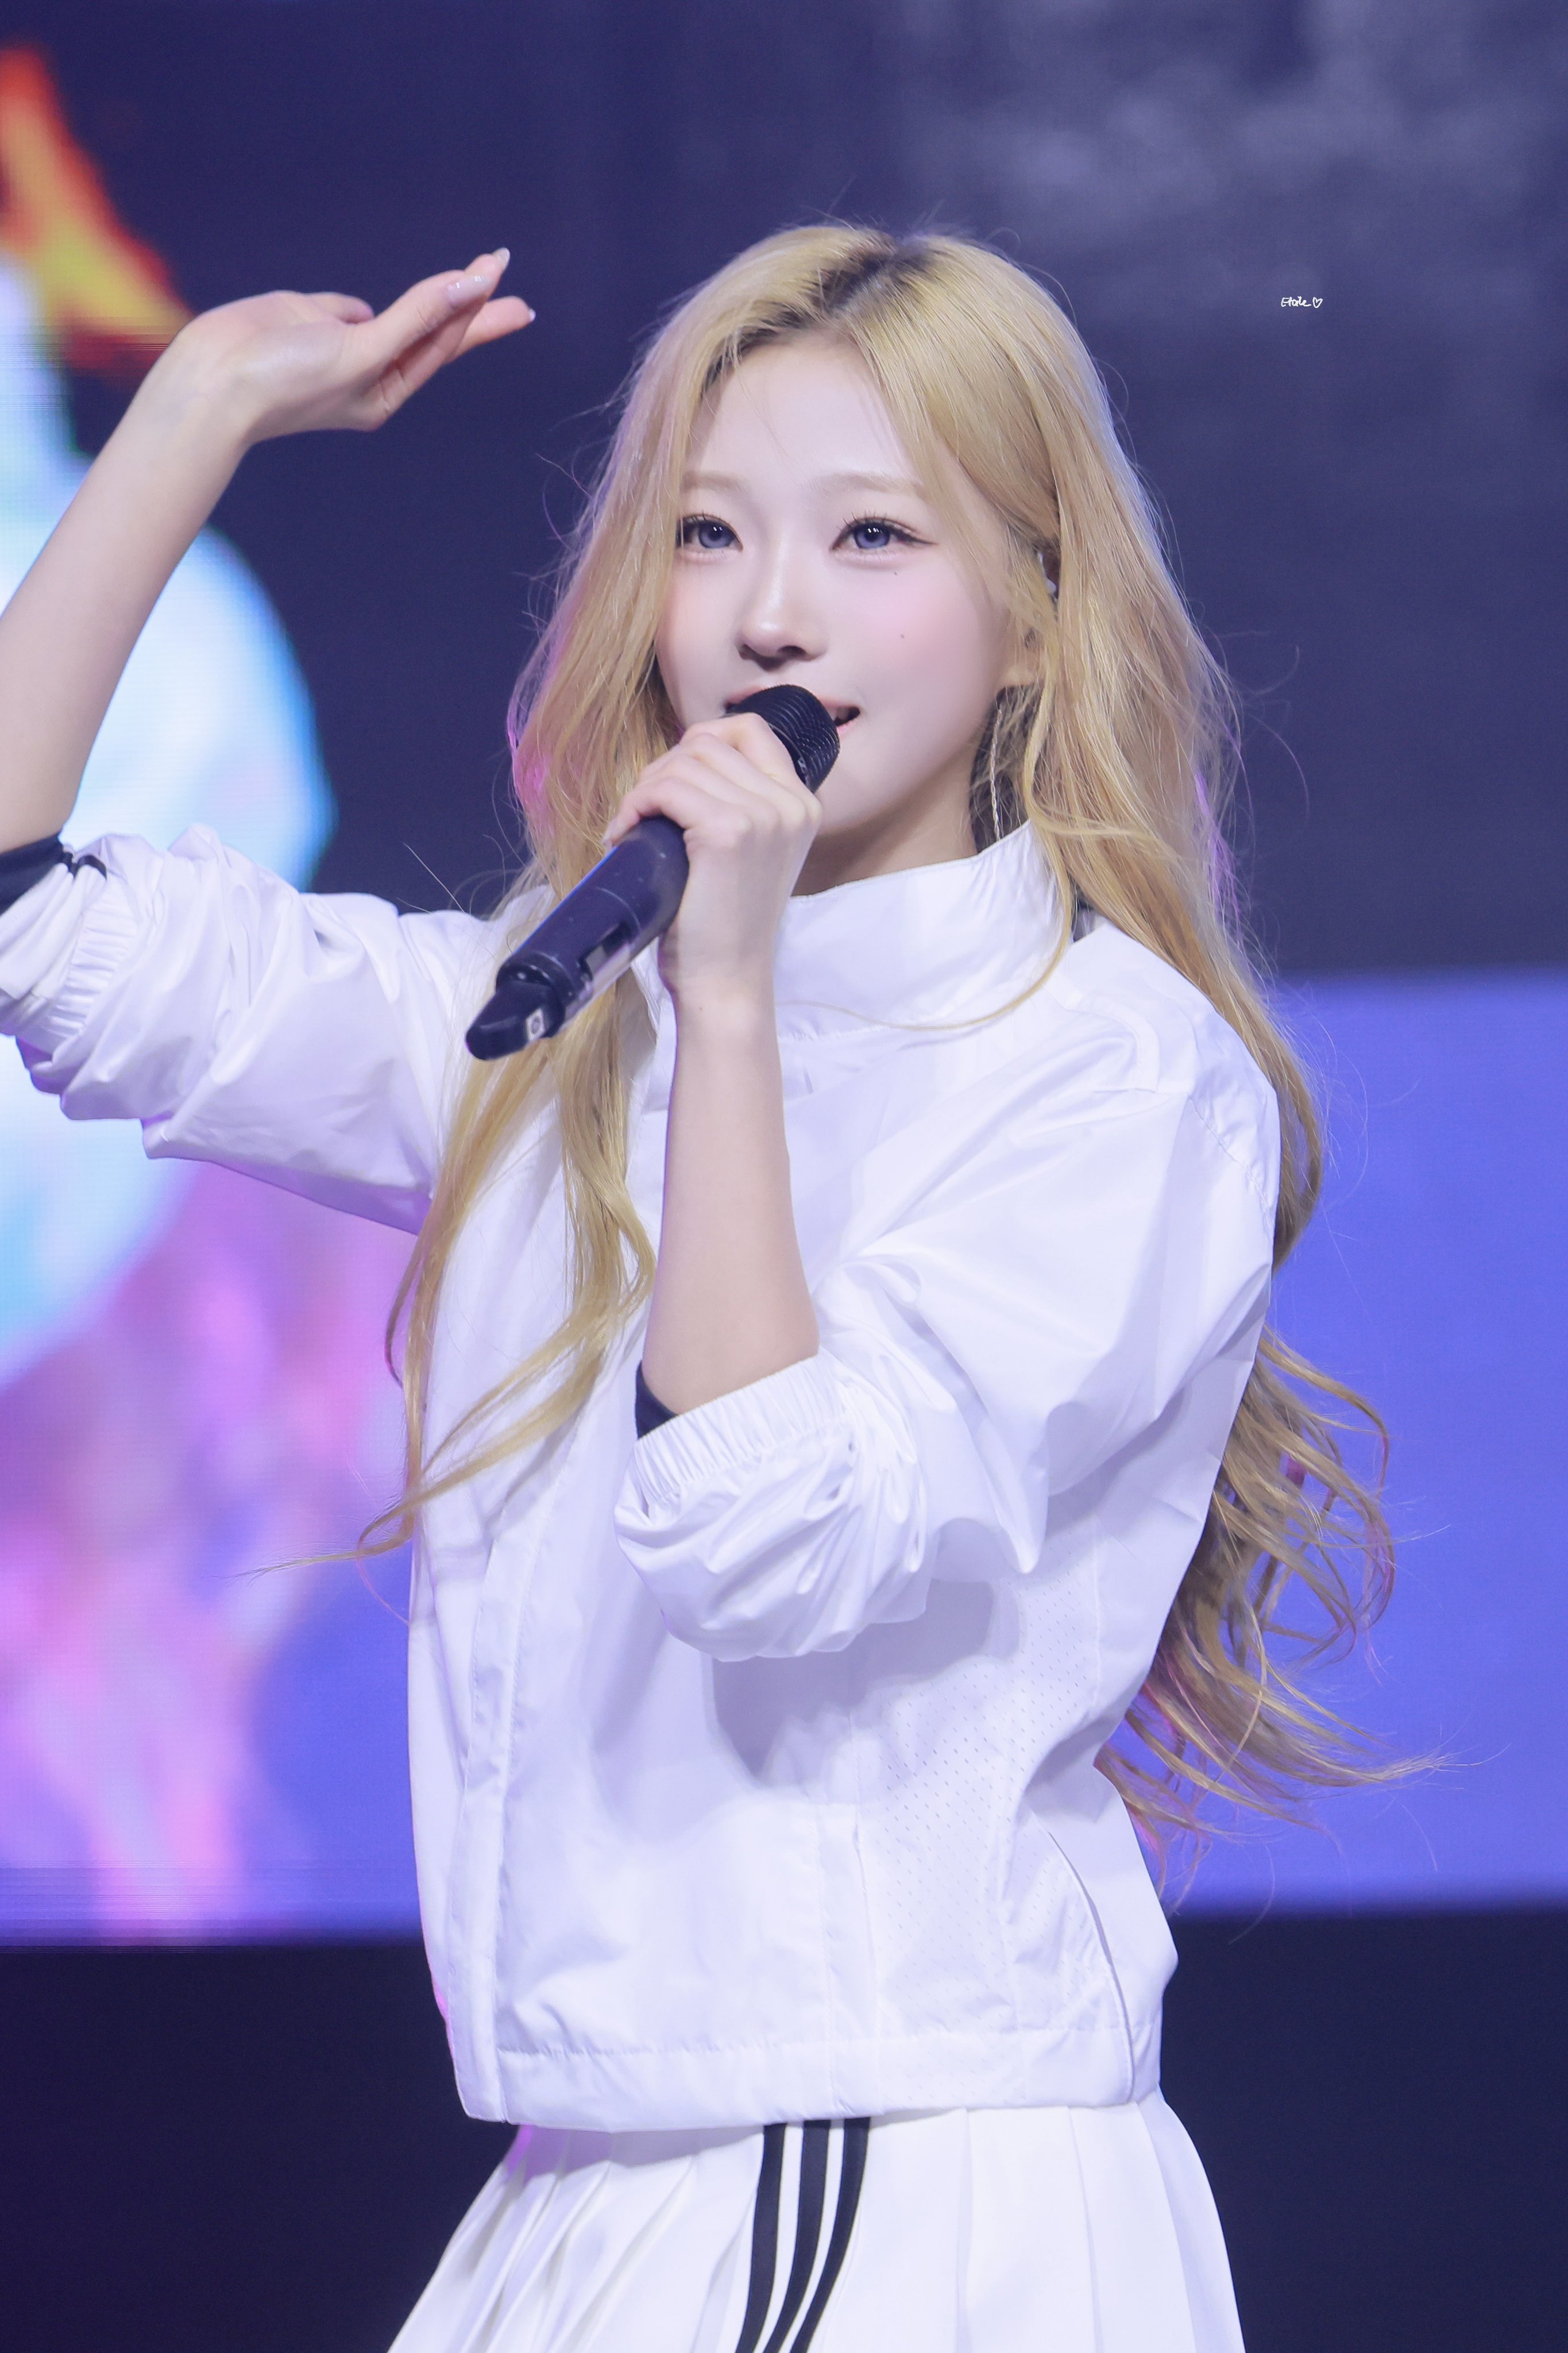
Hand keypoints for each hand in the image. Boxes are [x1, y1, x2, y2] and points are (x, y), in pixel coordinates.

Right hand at [139, 249, 531, 448]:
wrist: (212, 383)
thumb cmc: (287, 382)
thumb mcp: (361, 352)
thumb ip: (414, 318)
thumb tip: (465, 288)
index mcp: (384, 392)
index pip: (441, 344)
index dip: (474, 308)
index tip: (498, 273)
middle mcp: (366, 371)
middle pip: (431, 331)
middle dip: (469, 303)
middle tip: (502, 269)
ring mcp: (336, 346)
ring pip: (395, 314)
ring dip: (428, 296)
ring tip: (470, 276)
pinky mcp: (305, 321)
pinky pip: (345, 308)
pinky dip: (356, 304)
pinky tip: (366, 308)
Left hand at [605, 713, 820, 1011]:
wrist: (726, 981)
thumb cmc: (724, 926)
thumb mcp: (750, 855)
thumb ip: (741, 807)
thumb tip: (685, 760)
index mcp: (801, 805)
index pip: (751, 729)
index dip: (702, 738)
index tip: (673, 775)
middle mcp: (790, 805)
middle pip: (709, 742)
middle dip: (664, 768)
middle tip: (643, 812)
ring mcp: (764, 816)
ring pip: (683, 763)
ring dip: (644, 789)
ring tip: (632, 827)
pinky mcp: (729, 831)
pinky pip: (666, 789)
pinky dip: (635, 805)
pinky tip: (624, 834)